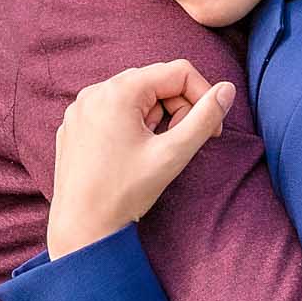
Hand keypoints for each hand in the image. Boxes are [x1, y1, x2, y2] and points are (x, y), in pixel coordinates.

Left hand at [46, 60, 235, 258]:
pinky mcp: (74, 125)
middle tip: (178, 144)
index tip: (211, 131)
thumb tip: (227, 90)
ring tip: (151, 152)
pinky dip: (130, 125)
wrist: (82, 228)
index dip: (203, 98)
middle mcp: (95, 91)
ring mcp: (80, 108)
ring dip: (154, 118)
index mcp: (119, 91)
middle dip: (177, 109)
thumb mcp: (172, 154)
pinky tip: (129, 156)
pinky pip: (112, 111)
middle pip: (156, 81)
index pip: (179, 72)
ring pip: (135, 96)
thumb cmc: (124, 193)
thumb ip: (205, 118)